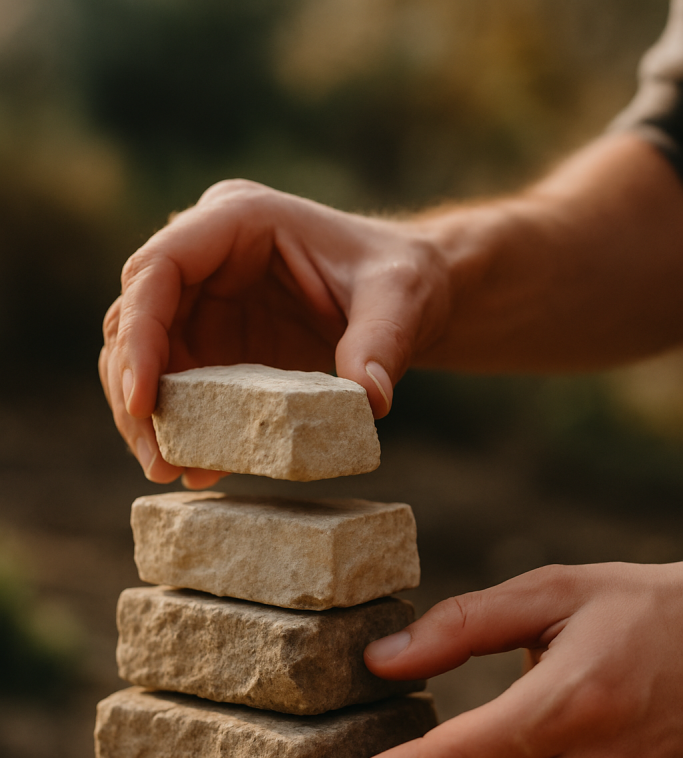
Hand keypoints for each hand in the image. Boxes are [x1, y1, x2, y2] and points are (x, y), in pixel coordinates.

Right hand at [99, 179, 449, 484]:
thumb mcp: (400, 301)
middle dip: (136, 389)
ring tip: (170, 469)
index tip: (143, 401)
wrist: (409, 296)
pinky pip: (176, 383)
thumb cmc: (402, 278)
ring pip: (143, 355)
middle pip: (134, 318)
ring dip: (147, 415)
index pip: (158, 269)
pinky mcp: (213, 341)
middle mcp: (207, 256)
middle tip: (158, 458)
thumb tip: (369, 400)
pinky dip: (180, 424)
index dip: (139, 334)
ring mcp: (204, 299)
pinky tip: (198, 467)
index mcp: (238, 220)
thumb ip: (382, 344)